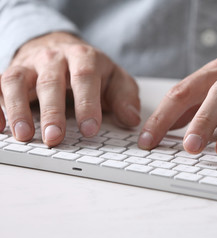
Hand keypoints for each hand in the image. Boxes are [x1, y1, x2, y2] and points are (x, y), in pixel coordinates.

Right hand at [0, 32, 139, 145]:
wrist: (62, 48)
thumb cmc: (92, 69)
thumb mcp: (115, 79)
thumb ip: (125, 97)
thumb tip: (131, 119)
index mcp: (84, 58)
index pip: (85, 78)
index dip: (88, 104)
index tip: (90, 129)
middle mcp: (54, 58)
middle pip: (50, 81)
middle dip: (52, 111)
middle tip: (55, 138)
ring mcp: (30, 65)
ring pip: (17, 81)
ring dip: (18, 109)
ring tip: (24, 136)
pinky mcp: (12, 73)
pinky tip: (0, 126)